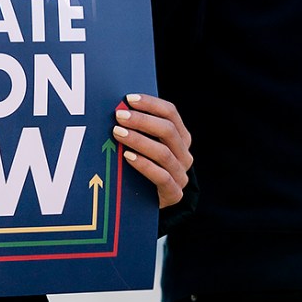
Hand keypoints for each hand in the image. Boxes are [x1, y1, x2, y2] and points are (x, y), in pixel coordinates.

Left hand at [112, 94, 192, 208]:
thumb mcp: (142, 144)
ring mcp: (181, 175)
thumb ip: (137, 127)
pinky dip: (144, 165)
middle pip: (168, 131)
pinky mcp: (174, 193)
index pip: (171, 113)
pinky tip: (127, 157)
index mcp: (180, 137)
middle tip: (119, 116)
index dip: (150, 104)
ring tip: (118, 133)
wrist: (146, 202)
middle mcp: (184, 154)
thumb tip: (117, 106)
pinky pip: (161, 177)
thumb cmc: (140, 166)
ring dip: (139, 140)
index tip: (129, 99)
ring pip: (164, 153)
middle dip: (142, 120)